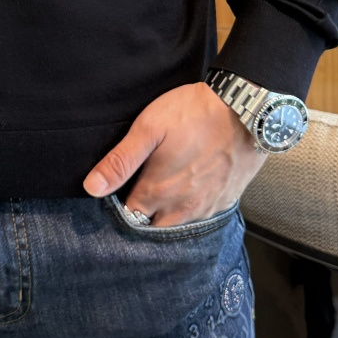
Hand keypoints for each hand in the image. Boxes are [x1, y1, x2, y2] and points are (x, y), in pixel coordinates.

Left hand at [81, 82, 268, 226]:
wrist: (246, 110)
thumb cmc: (193, 114)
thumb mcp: (149, 128)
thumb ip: (120, 161)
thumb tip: (91, 188)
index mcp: (157, 193)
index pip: (129, 218)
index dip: (119, 208)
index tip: (115, 196)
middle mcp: (181, 209)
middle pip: (154, 227)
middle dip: (142, 218)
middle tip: (136, 197)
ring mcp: (206, 207)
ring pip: (179, 225)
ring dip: (167, 216)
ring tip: (160, 197)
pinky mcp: (226, 200)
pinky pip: (203, 217)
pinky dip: (191, 211)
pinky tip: (189, 192)